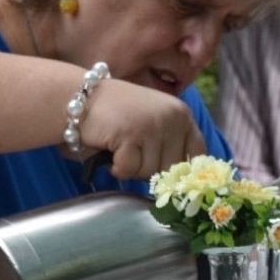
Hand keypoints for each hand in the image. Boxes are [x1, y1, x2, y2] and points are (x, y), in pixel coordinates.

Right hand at [77, 77, 205, 179]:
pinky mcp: (132, 134)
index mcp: (182, 115)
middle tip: (133, 152)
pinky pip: (128, 170)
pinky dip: (116, 167)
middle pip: (173, 169)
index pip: (198, 154)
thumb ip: (170, 143)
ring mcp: (154, 125)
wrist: (81, 98)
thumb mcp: (154, 122)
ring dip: (132, 167)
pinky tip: (110, 148)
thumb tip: (182, 181)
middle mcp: (173, 118)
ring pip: (150, 172)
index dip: (183, 171)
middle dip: (150, 169)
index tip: (168, 177)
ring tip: (120, 146)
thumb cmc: (117, 116)